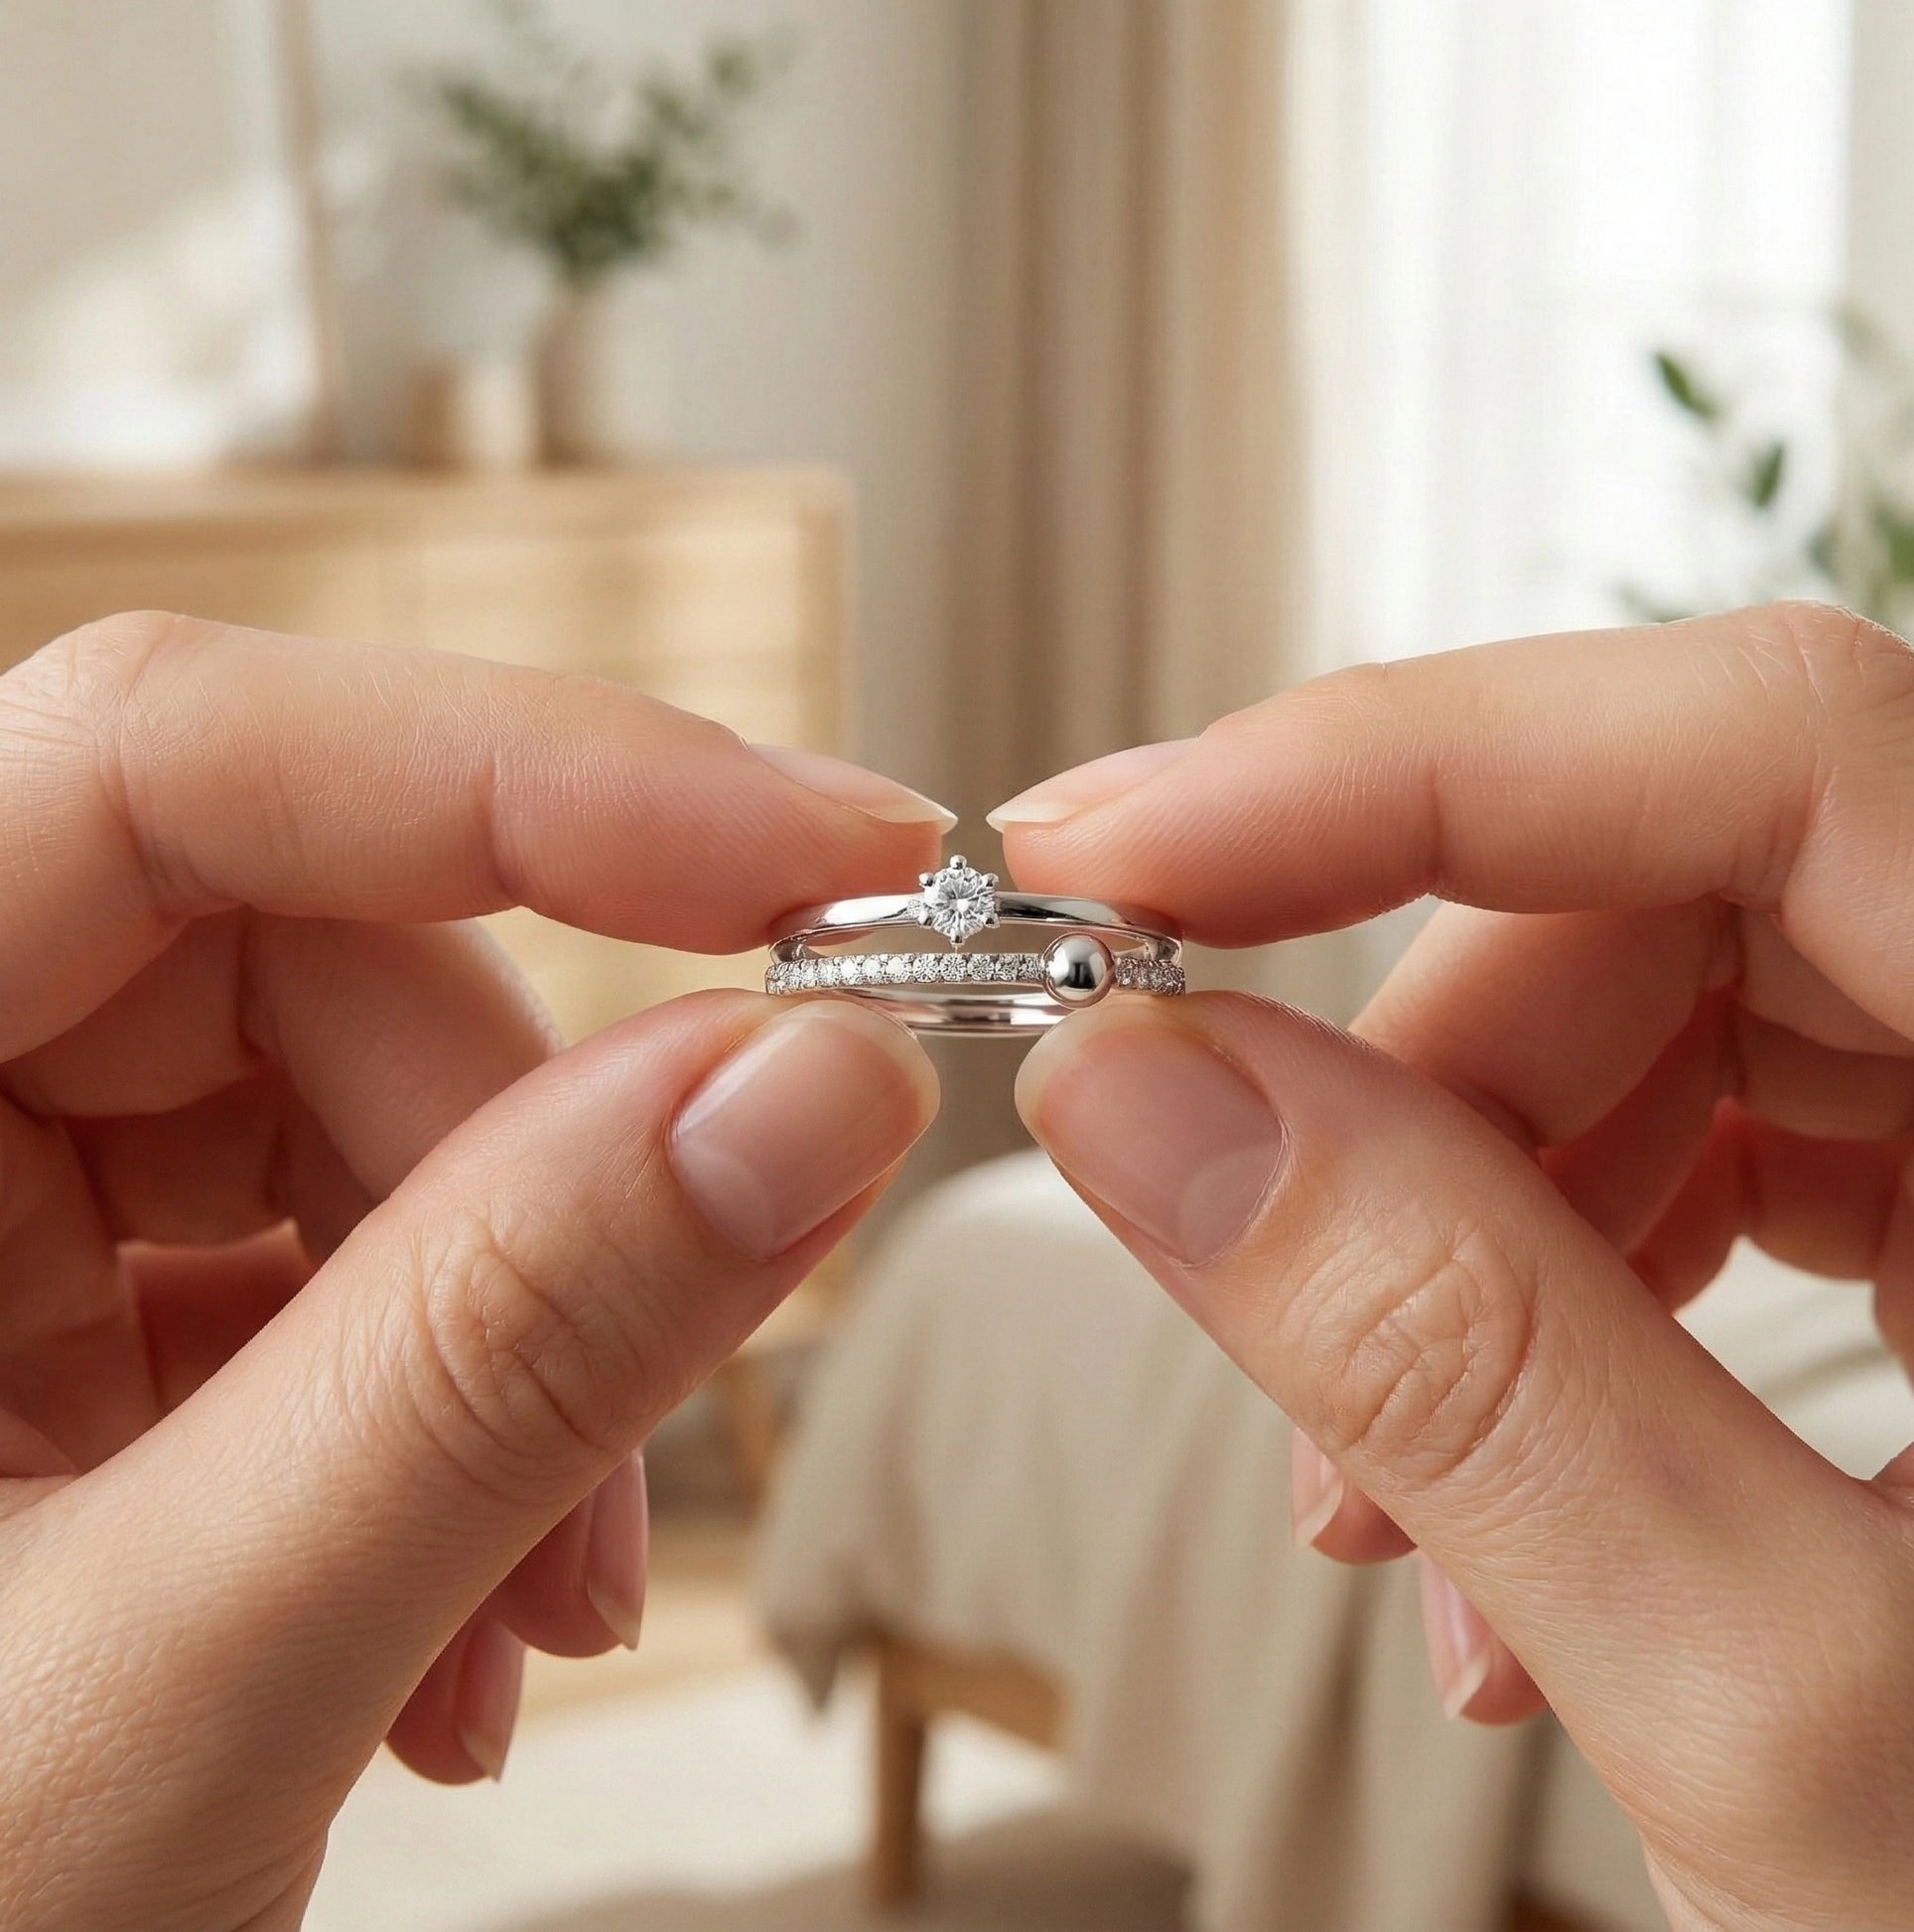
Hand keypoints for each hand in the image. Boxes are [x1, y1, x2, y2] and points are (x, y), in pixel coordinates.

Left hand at [0, 613, 944, 1931]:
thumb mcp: (155, 1688)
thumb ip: (490, 1367)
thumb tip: (801, 1089)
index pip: (163, 761)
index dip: (526, 769)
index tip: (818, 857)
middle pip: (309, 951)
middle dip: (537, 1176)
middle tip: (666, 1384)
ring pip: (365, 1101)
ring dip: (524, 1338)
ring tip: (531, 1610)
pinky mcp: (76, 1304)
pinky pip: (343, 1239)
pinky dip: (466, 1409)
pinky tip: (457, 1613)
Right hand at [1000, 603, 1913, 1930]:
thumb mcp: (1789, 1707)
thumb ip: (1463, 1371)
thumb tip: (1145, 1096)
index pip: (1781, 754)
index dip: (1411, 764)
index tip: (1123, 859)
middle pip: (1674, 887)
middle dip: (1407, 1077)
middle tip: (1216, 1228)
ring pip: (1648, 1009)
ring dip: (1445, 1219)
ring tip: (1378, 1493)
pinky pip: (1686, 1130)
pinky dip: (1527, 1279)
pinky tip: (1488, 1492)